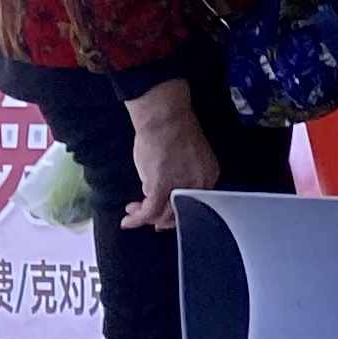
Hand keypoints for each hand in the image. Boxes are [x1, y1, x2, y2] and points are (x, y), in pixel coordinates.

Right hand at [123, 78, 218, 230]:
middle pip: (180, 213)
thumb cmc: (175, 129)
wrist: (166, 118)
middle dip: (161, 217)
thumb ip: (185, 173)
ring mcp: (181, 188)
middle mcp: (198, 186)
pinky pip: (149, 212)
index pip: (195, 203)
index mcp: (208, 176)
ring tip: (134, 212)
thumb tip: (170, 185)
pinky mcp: (160, 188)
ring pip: (164, 215)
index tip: (165, 208)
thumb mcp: (190, 155)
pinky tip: (129, 220)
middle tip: (147, 214)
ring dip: (146, 217)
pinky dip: (138, 219)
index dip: (177, 209)